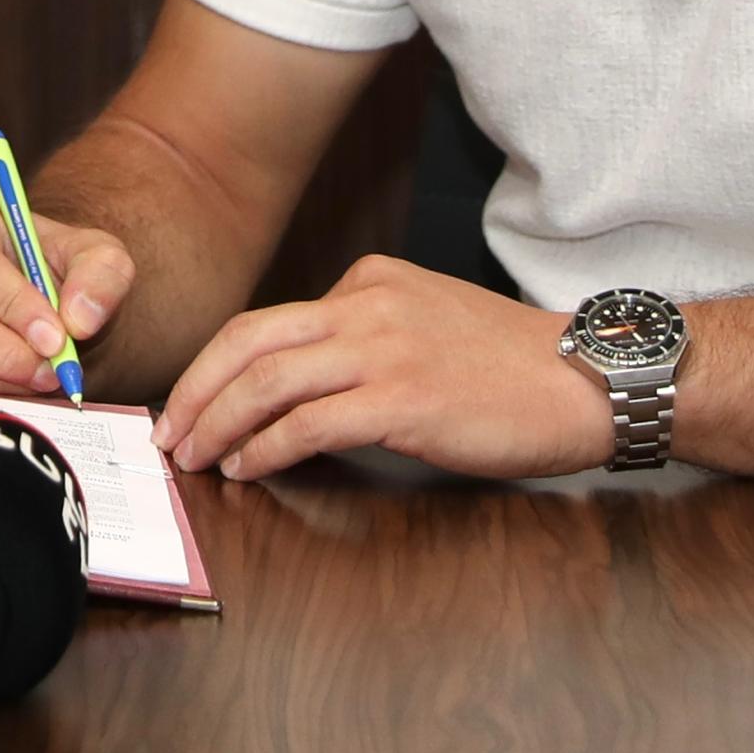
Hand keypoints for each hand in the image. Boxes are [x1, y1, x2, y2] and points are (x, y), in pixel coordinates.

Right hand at [0, 192, 129, 395]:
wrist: (40, 308)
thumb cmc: (58, 275)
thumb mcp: (96, 257)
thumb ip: (102, 274)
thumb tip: (78, 318)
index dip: (10, 304)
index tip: (55, 338)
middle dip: (2, 352)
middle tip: (51, 372)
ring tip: (40, 379)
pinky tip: (15, 391)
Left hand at [157, 257, 617, 483]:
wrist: (583, 380)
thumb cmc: (509, 367)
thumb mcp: (425, 320)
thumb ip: (363, 336)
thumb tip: (297, 385)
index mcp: (367, 282)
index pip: (266, 321)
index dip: (216, 366)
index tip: (192, 402)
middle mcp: (366, 305)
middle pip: (248, 341)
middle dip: (196, 391)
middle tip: (170, 433)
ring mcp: (384, 349)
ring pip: (269, 382)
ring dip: (221, 424)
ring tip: (197, 459)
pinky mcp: (403, 399)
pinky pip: (311, 423)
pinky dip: (268, 448)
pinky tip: (250, 470)